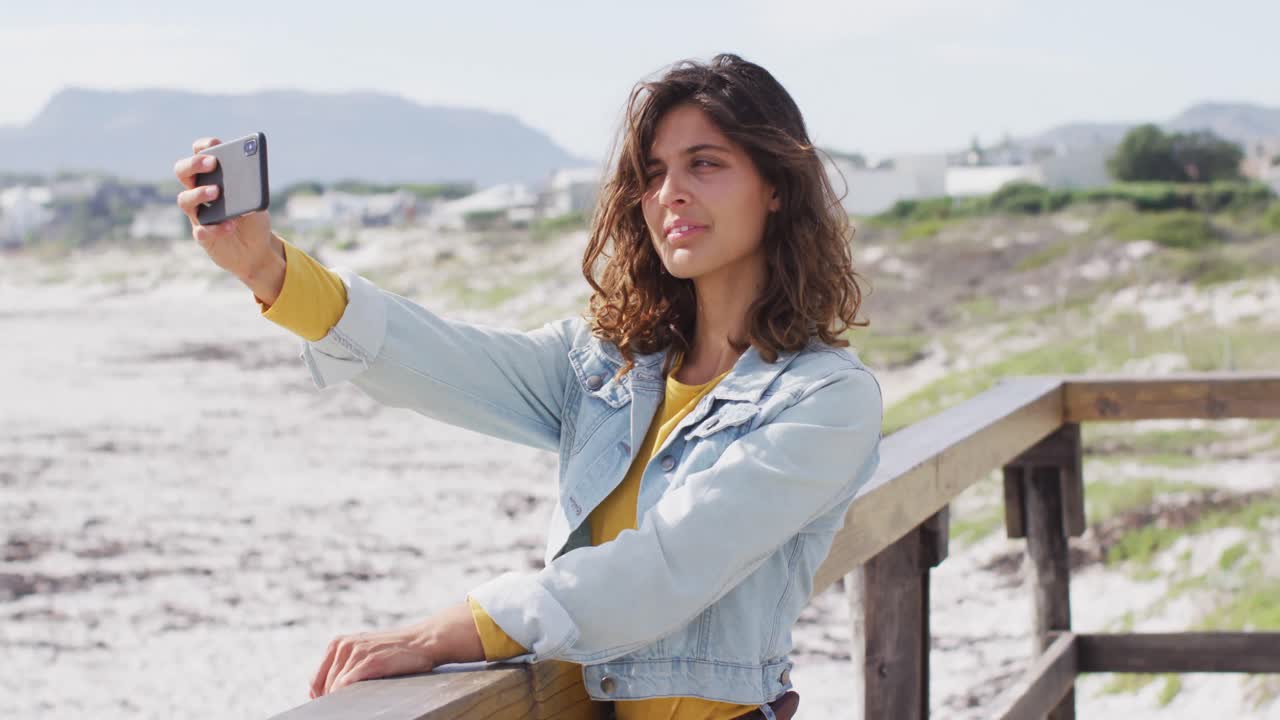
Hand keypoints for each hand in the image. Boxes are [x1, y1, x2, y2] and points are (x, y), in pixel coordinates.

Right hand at [173, 137, 282, 302]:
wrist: (255, 250)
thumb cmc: (252, 219)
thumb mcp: (257, 202)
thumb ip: (251, 191)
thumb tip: (247, 185)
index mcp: (212, 178)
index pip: (199, 154)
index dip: (202, 147)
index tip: (213, 144)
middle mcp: (199, 191)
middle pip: (183, 172)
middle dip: (194, 164)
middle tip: (212, 164)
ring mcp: (198, 214)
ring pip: (185, 199)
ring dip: (200, 193)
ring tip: (217, 192)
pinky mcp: (203, 236)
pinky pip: (201, 230)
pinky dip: (214, 228)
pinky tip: (229, 226)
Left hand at [310, 602, 484, 698]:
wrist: (422, 642)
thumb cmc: (394, 653)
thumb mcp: (363, 653)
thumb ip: (344, 667)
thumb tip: (325, 692)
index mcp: (337, 643)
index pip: (315, 679)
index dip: (320, 696)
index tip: (331, 706)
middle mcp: (343, 645)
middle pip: (322, 685)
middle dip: (330, 700)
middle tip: (342, 709)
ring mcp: (356, 652)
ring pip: (333, 687)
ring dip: (340, 700)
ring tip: (354, 705)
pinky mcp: (369, 661)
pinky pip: (345, 685)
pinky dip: (346, 697)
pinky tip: (357, 702)